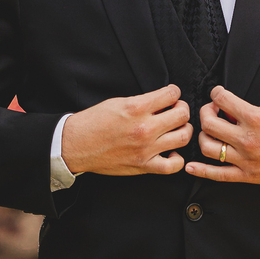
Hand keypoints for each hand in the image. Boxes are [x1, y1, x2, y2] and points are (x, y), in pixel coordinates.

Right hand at [61, 85, 191, 175]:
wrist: (76, 145)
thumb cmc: (94, 122)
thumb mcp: (118, 102)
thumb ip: (143, 101)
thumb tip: (163, 101)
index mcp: (136, 108)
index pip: (172, 94)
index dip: (174, 92)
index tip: (171, 96)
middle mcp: (144, 128)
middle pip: (182, 115)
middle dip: (181, 109)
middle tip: (176, 110)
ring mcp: (146, 149)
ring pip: (183, 137)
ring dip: (183, 130)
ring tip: (176, 129)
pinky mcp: (143, 165)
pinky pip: (173, 166)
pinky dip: (177, 158)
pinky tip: (171, 151)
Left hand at [184, 86, 259, 184]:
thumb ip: (247, 111)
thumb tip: (227, 111)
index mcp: (255, 119)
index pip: (223, 100)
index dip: (216, 94)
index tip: (217, 95)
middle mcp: (247, 140)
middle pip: (209, 124)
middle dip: (206, 112)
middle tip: (212, 111)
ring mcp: (245, 160)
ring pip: (208, 147)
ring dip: (203, 136)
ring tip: (210, 132)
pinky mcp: (247, 176)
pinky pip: (217, 174)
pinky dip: (201, 171)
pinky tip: (190, 166)